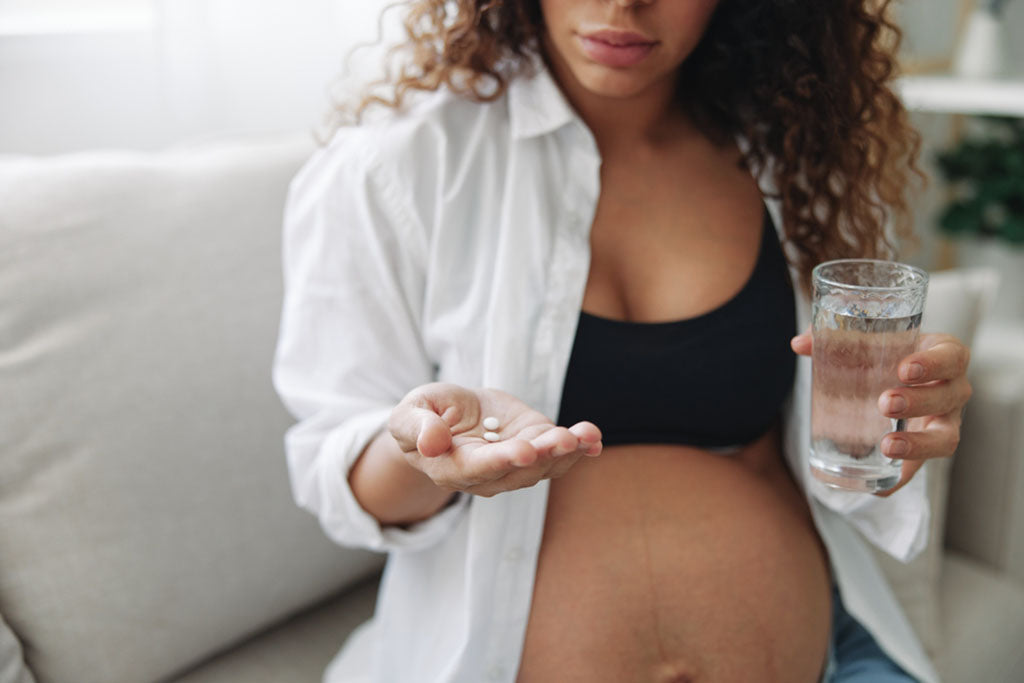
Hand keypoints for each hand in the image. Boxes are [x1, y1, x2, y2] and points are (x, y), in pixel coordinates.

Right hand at [388, 382, 602, 496]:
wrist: (447, 416)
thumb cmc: (423, 416)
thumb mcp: (409, 414)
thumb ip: (417, 428)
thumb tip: (431, 443)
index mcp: (452, 468)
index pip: (479, 469)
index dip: (502, 461)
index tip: (524, 451)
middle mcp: (488, 475)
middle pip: (519, 470)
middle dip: (544, 455)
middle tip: (563, 439)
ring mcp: (515, 464)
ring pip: (544, 466)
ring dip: (568, 452)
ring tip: (586, 434)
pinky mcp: (535, 448)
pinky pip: (560, 455)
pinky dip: (581, 448)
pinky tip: (594, 439)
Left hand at [792, 330, 971, 495]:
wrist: (898, 379)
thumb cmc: (888, 356)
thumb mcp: (869, 345)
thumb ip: (837, 341)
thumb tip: (799, 343)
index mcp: (944, 357)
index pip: (952, 357)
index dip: (934, 363)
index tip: (905, 369)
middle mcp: (952, 390)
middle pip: (949, 397)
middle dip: (918, 402)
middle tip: (885, 403)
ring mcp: (945, 422)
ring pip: (945, 438)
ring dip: (918, 444)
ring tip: (887, 446)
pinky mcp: (927, 449)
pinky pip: (919, 469)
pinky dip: (899, 479)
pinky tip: (877, 487)